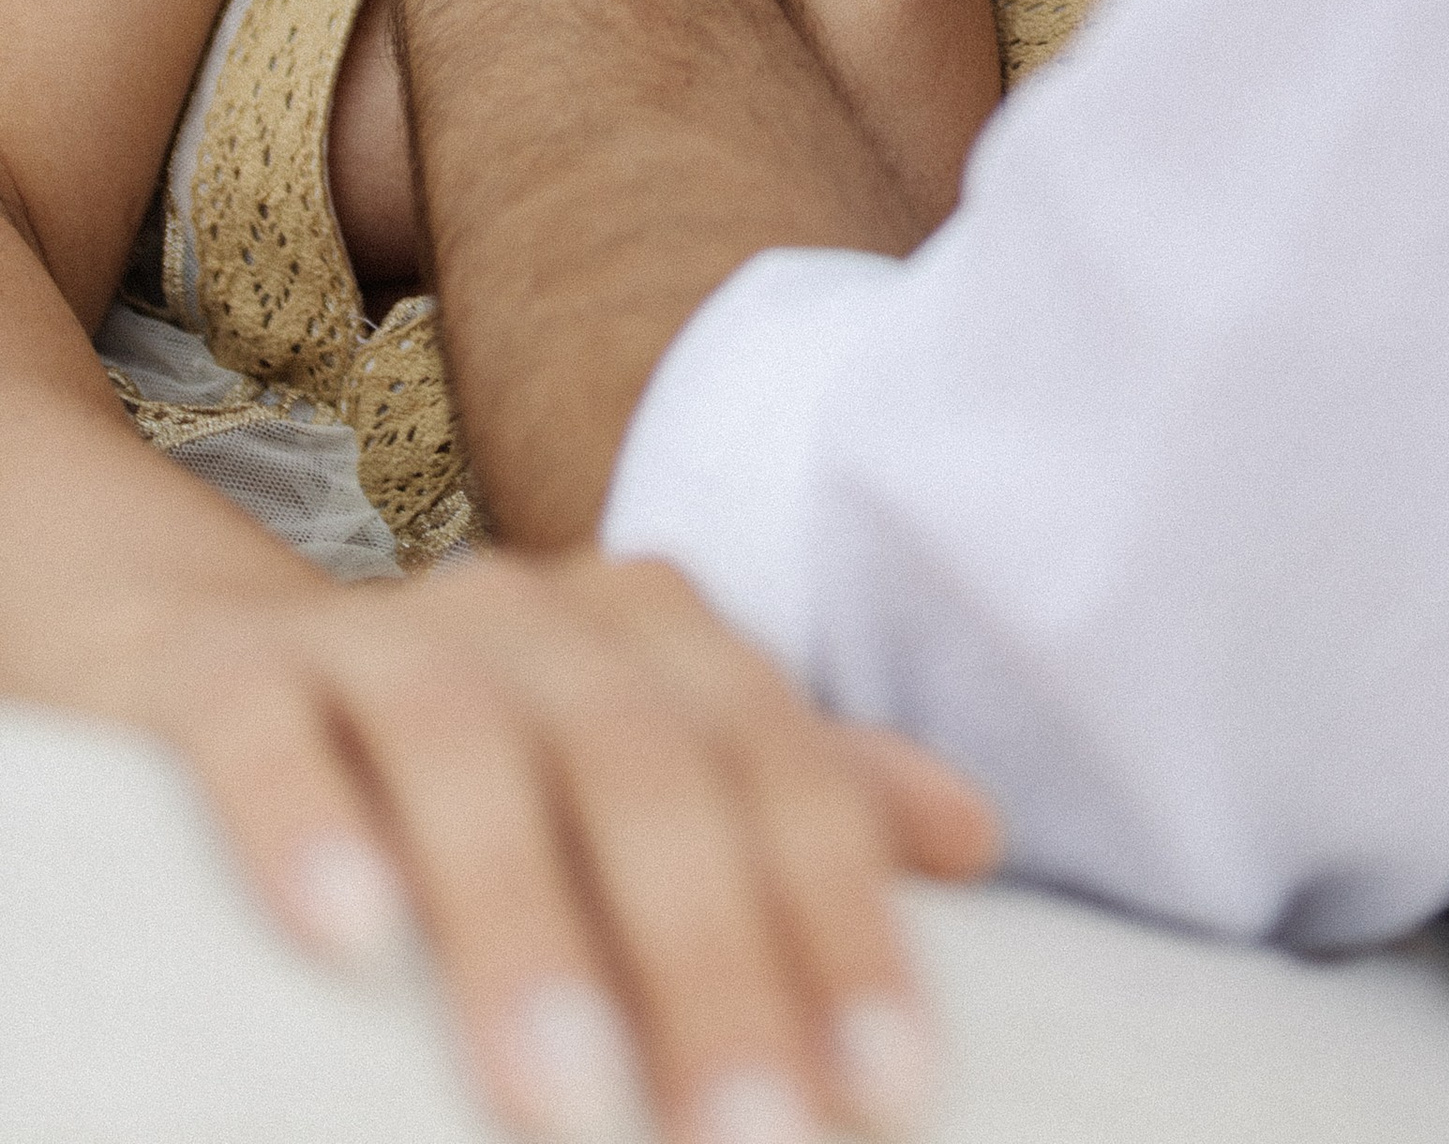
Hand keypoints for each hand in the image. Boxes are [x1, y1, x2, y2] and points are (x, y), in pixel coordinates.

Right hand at [61, 545, 994, 1140]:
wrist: (216, 657)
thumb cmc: (484, 757)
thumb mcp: (640, 761)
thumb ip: (799, 794)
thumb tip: (977, 835)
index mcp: (654, 636)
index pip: (779, 772)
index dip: (842, 925)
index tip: (895, 1092)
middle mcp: (533, 613)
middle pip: (643, 764)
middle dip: (709, 957)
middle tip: (749, 1139)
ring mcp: (374, 634)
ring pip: (462, 744)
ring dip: (521, 924)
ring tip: (562, 1104)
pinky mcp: (224, 677)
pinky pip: (263, 728)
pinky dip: (307, 821)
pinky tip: (347, 937)